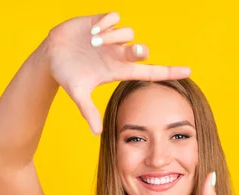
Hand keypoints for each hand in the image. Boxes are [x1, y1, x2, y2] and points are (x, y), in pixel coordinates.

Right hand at [44, 12, 191, 134]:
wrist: (50, 56)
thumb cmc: (67, 75)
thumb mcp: (77, 93)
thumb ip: (88, 111)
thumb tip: (97, 133)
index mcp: (118, 70)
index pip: (150, 71)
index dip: (169, 71)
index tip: (189, 71)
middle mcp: (118, 53)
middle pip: (140, 50)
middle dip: (139, 50)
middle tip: (133, 52)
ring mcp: (111, 37)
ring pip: (127, 32)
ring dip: (112, 37)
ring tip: (93, 42)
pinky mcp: (101, 22)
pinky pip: (114, 18)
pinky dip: (106, 23)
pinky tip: (92, 30)